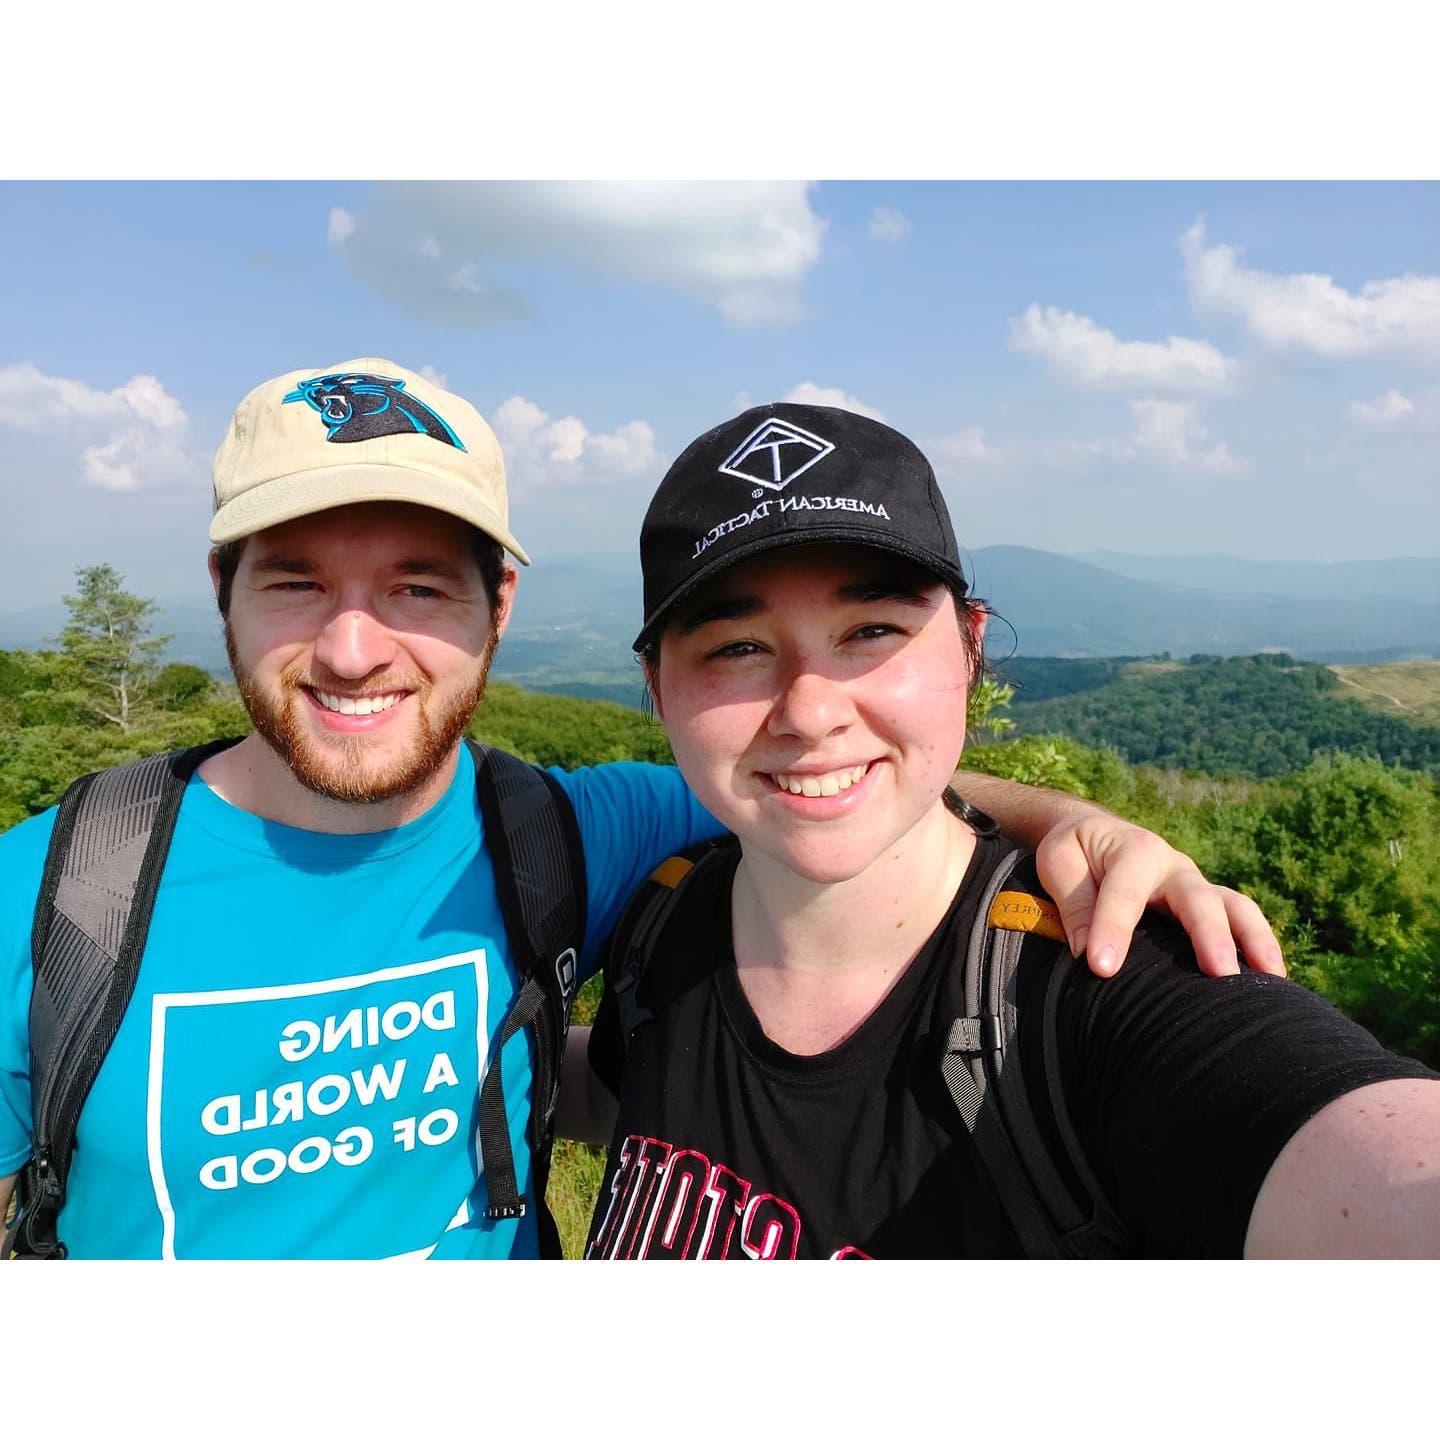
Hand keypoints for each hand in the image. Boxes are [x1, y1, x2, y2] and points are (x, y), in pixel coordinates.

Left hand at [1033, 814, 1285, 979]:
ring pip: (1236, 907)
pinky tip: (1272, 982)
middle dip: (1208, 933)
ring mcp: (1196, 886)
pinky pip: (1241, 923)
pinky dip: (1259, 948)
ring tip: (1270, 979)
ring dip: (1254, 941)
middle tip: (1216, 971)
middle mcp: (1173, 866)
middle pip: (1198, 897)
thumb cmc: (1075, 851)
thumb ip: (1073, 902)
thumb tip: (1087, 950)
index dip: (1113, 929)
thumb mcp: (1059, 861)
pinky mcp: (1208, 906)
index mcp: (1133, 850)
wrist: (1094, 832)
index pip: (1124, 892)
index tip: (1101, 968)